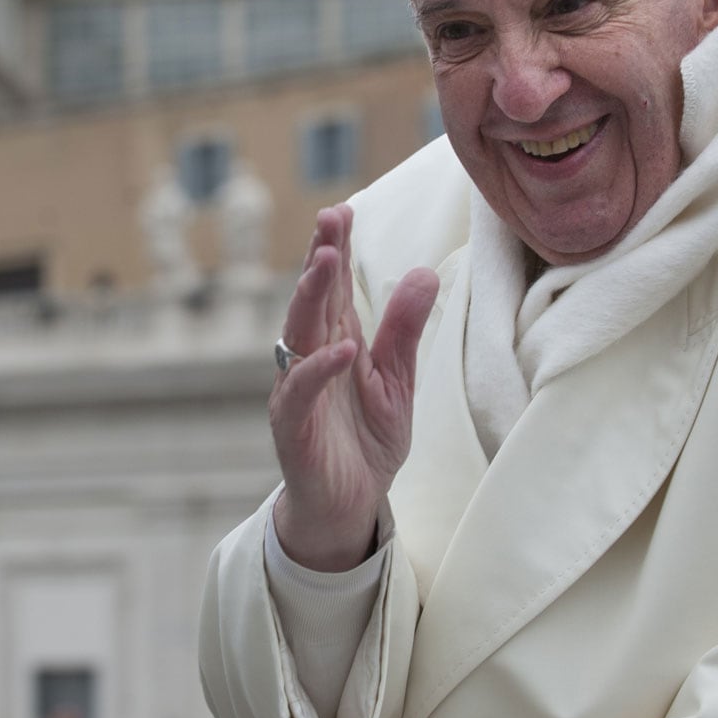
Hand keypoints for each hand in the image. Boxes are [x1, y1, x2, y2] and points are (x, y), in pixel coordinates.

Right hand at [270, 204, 439, 571]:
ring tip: (326, 262)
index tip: (342, 210)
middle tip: (330, 219)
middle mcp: (310, 359)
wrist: (348, 507)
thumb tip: (424, 272)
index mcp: (335, 343)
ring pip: (298, 335)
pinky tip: (340, 349)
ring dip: (311, 297)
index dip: (336, 250)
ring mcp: (298, 391)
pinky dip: (319, 370)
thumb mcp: (398, 383)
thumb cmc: (366, 443)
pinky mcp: (293, 427)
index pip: (335, 289)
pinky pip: (301, 393)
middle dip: (321, 258)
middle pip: (313, 300)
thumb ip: (405, 331)